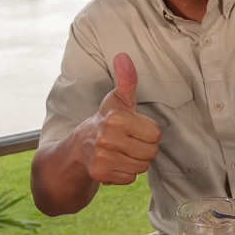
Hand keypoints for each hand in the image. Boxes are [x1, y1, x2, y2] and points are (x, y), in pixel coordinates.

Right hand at [77, 53, 161, 184]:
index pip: (156, 134)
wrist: (79, 146)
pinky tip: (113, 162)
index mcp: (116, 117)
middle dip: (143, 148)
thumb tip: (123, 55)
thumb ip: (126, 79)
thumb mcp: (118, 100)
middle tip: (128, 141)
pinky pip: (130, 178)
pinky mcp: (99, 173)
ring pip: (141, 167)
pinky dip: (124, 173)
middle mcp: (108, 137)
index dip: (147, 132)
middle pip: (150, 152)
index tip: (133, 128)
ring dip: (135, 161)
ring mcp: (102, 157)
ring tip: (121, 151)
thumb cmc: (106, 120)